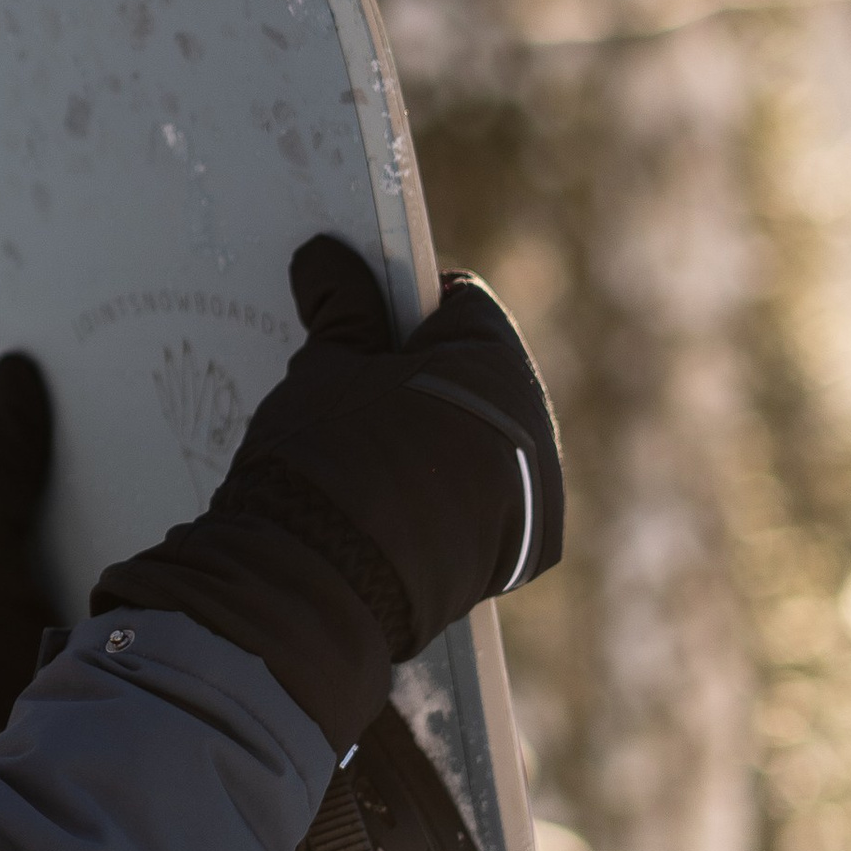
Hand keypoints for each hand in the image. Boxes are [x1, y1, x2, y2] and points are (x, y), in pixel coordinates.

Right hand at [92, 238, 561, 749]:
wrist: (314, 593)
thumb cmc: (323, 464)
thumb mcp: (324, 370)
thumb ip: (344, 308)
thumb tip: (331, 257)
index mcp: (500, 371)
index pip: (461, 304)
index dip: (405, 306)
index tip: (362, 321)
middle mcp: (536, 433)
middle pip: (481, 373)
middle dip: (427, 373)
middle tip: (360, 386)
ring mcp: (533, 501)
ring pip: (486, 436)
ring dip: (441, 432)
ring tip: (369, 444)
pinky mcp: (515, 556)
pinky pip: (488, 493)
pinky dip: (450, 486)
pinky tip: (392, 494)